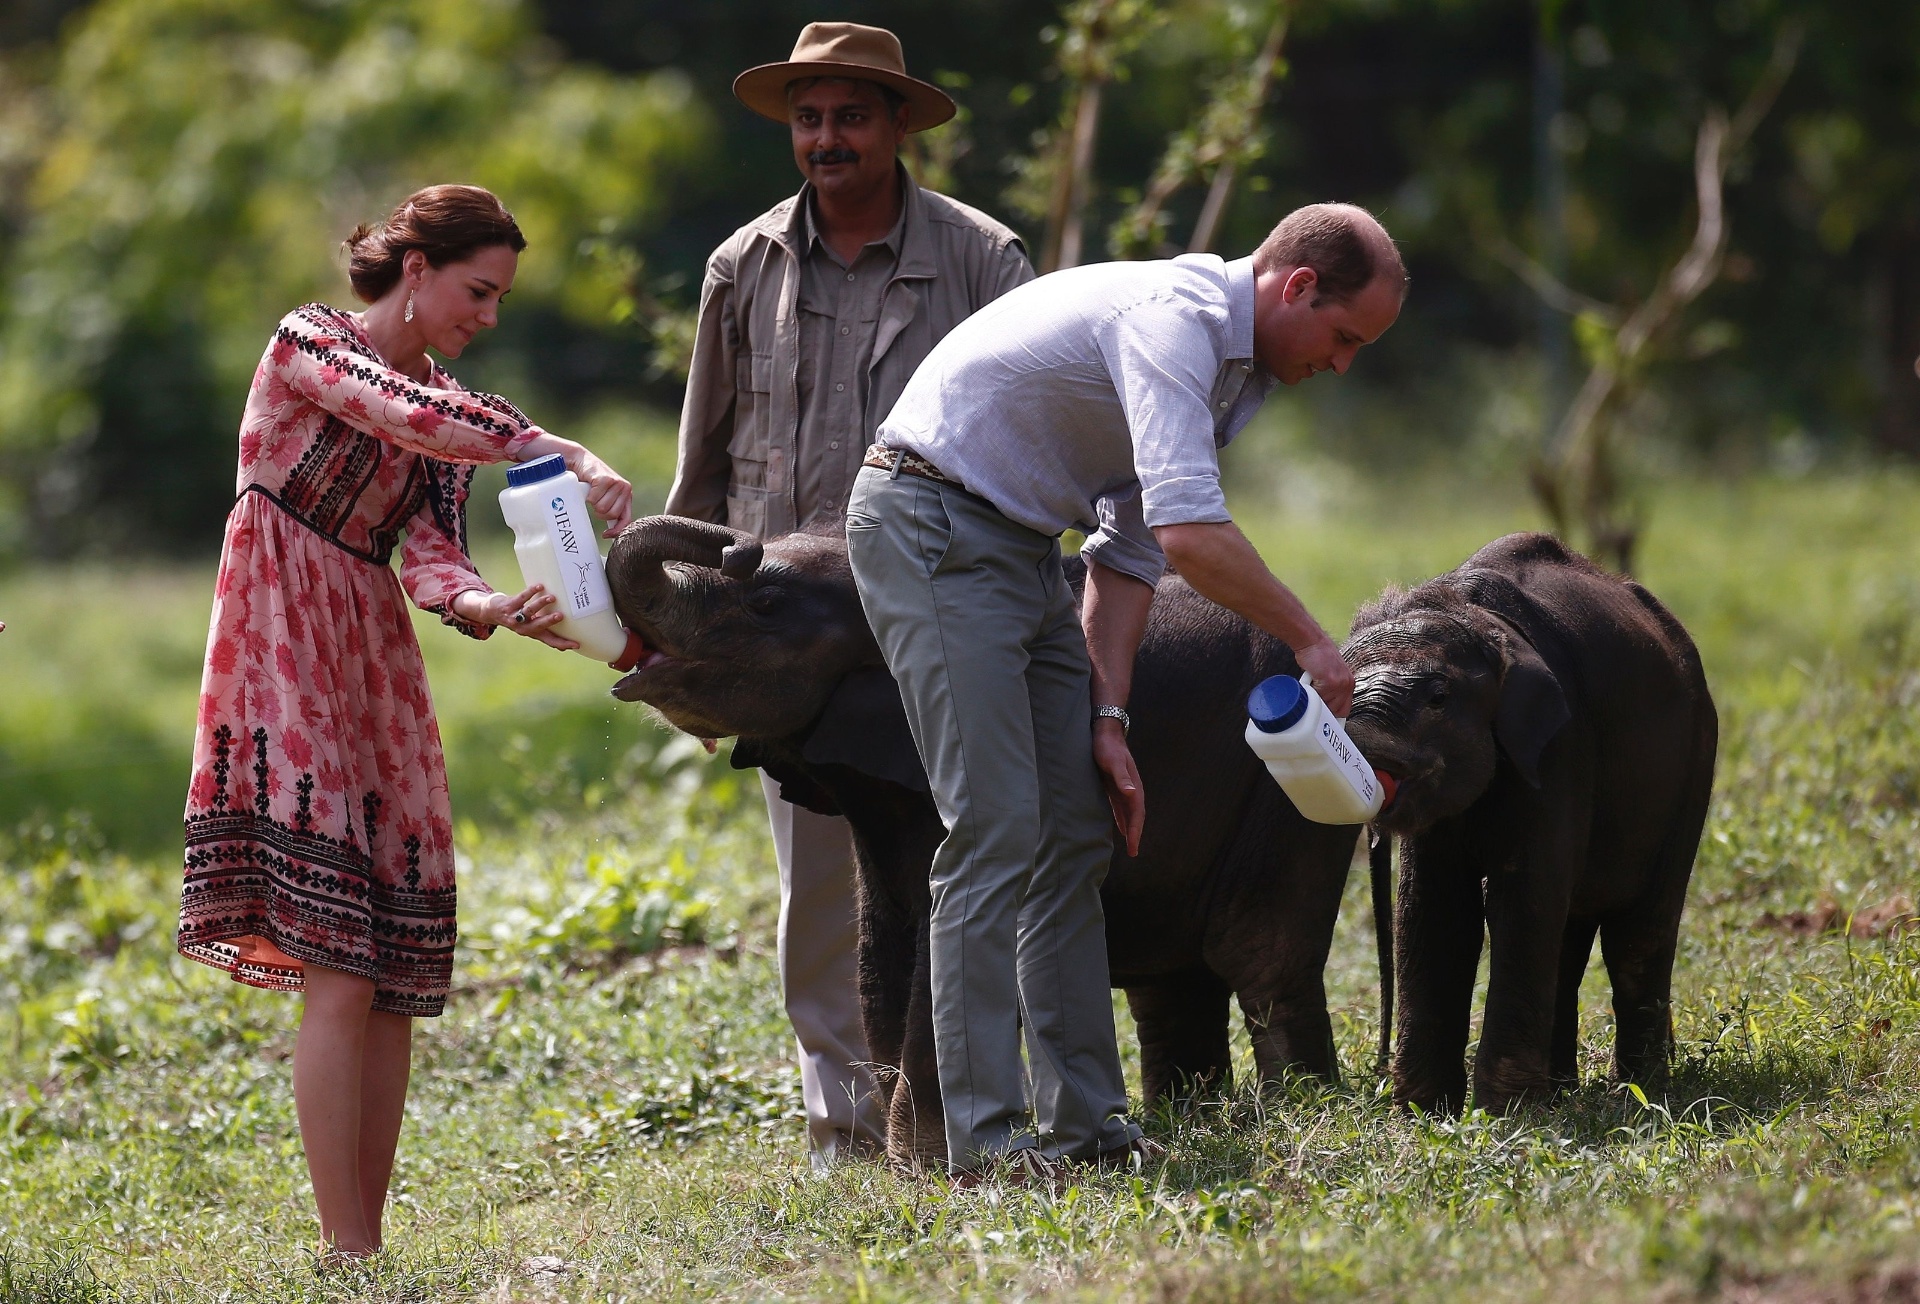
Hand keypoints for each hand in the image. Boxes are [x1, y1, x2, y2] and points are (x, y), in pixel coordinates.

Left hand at [452, 585, 579, 650]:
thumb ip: (546, 626)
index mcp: (533, 633)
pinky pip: (521, 598)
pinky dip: (530, 592)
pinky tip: (539, 587)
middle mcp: (524, 627)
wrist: (492, 612)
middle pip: (538, 626)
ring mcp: (515, 617)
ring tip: (552, 598)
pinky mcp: (508, 605)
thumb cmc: (518, 618)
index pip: (550, 640)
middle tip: (561, 616)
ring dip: (540, 604)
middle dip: (549, 621)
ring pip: (529, 611)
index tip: (577, 644)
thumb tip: (567, 624)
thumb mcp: (531, 625)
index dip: (563, 643)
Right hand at [565, 445, 633, 537]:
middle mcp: (625, 489)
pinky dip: (588, 495)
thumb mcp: (605, 497)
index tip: (605, 534)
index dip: (616, 530)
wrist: (580, 461)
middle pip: (611, 515)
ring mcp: (617, 483)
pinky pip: (594, 499)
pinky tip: (589, 486)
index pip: (626, 520)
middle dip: (600, 512)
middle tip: (595, 501)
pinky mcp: (606, 479)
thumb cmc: (591, 481)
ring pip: (602, 508)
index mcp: (626, 495)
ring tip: (592, 492)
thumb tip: (611, 534)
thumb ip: (611, 509)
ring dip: (593, 503)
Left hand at [1093, 718, 1144, 856]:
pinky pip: (1120, 808)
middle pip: (1135, 816)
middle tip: (1134, 852)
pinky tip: (1118, 827)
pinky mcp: (1114, 787)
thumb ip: (1122, 777)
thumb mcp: (1113, 762)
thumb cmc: (1107, 747)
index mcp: (1133, 787)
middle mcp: (1131, 790)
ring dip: (1129, 828)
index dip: (1135, 831)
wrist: (1105, 733)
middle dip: (1135, 834)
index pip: (1137, 814)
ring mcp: (1123, 788)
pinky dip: (1121, 819)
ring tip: (1130, 845)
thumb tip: (1131, 794)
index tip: (1133, 847)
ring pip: (1129, 814)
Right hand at [1296, 637, 1353, 717]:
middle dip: (1324, 708)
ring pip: (1326, 705)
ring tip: (1312, 685)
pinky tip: (1311, 678)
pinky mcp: (1331, 682)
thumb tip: (1324, 706)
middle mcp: (1347, 684)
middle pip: (1336, 711)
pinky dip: (1311, 691)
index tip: (1329, 725)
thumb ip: (1331, 689)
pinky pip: (1318, 696)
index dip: (1335, 716)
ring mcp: (1340, 684)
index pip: (1345, 709)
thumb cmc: (1317, 656)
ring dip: (1316, 699)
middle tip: (1314, 700)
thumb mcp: (1330, 674)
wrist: (1312, 642)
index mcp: (1349, 683)